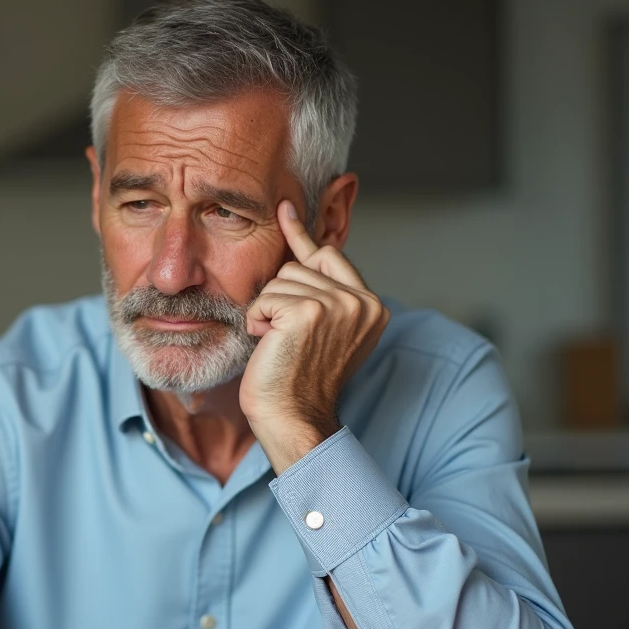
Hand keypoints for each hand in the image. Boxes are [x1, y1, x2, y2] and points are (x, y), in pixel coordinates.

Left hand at [240, 200, 389, 473]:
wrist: (294, 420)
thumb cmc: (298, 380)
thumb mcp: (322, 330)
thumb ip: (322, 291)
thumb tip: (304, 241)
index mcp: (371, 306)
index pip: (331, 255)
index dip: (301, 237)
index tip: (284, 208)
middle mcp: (361, 301)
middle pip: (300, 265)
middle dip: (281, 297)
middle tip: (286, 336)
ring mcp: (338, 305)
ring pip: (280, 280)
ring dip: (268, 312)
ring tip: (280, 344)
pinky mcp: (308, 311)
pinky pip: (264, 297)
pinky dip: (257, 320)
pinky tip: (269, 344)